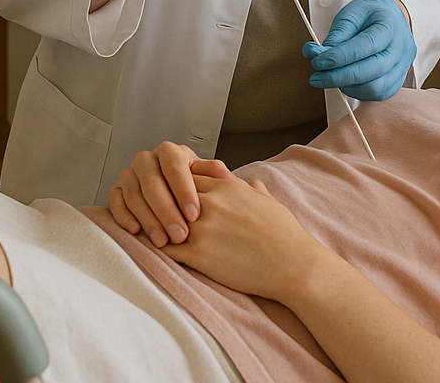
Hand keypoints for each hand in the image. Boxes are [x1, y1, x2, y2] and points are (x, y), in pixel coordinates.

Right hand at [108, 141, 234, 246]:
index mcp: (170, 152)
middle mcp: (147, 159)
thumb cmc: (191, 187)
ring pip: (134, 195)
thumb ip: (214, 175)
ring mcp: (129, 174)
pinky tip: (136, 231)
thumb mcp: (205, 178)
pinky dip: (124, 217)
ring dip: (148, 219)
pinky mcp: (116, 190)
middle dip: (167, 211)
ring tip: (162, 241)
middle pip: (153, 183)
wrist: (172, 194)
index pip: (175, 167)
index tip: (194, 214)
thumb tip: (227, 177)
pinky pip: (115, 202)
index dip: (184, 191)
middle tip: (180, 234)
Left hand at [163, 174, 326, 301]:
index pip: (184, 176)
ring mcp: (202, 229)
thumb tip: (251, 182)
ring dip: (155, 226)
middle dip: (159, 203)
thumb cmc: (283, 232)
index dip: (174, 186)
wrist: (292, 263)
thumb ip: (251, 188)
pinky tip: (154, 253)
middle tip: (150, 212)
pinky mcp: (199, 255)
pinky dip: (158, 249)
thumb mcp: (266, 199)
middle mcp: (210, 202)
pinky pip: (166, 250)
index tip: (169, 195)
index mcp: (225, 185)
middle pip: (168, 194)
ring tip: (147, 232)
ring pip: (162, 220)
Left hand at [303, 0, 415, 100]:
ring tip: (329, 78)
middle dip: (340, 77)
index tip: (317, 62)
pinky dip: (358, 92)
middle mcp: (402, 48)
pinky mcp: (399, 79)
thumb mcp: (351, 13)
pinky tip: (344, 83)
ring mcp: (404, 66)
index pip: (366, 45)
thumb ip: (337, 34)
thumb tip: (316, 55)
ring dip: (348, 87)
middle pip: (373, 70)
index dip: (340, 57)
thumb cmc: (369, 14)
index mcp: (390, 25)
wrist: (391, 17)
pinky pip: (380, 94)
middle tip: (316, 77)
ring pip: (377, 88)